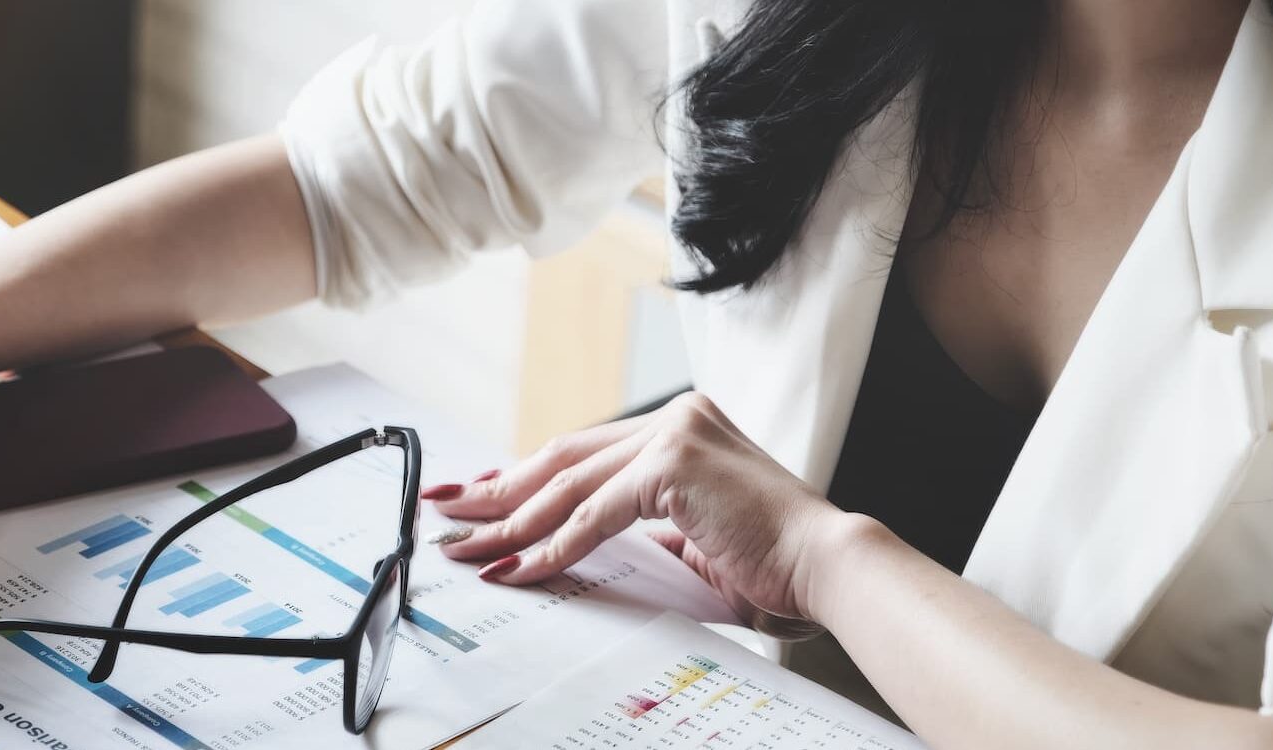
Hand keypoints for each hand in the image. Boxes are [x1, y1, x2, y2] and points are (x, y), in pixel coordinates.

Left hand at [424, 392, 855, 634]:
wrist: (825, 564)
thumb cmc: (770, 558)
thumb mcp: (691, 533)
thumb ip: (642, 523)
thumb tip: (580, 539)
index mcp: (679, 426)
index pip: (583, 451)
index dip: (524, 476)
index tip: (478, 496)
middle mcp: (673, 418)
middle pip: (561, 458)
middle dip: (497, 490)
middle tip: (447, 512)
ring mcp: (672, 435)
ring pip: (567, 484)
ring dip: (509, 521)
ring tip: (467, 545)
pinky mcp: (672, 464)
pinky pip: (592, 513)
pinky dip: (551, 545)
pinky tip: (519, 565)